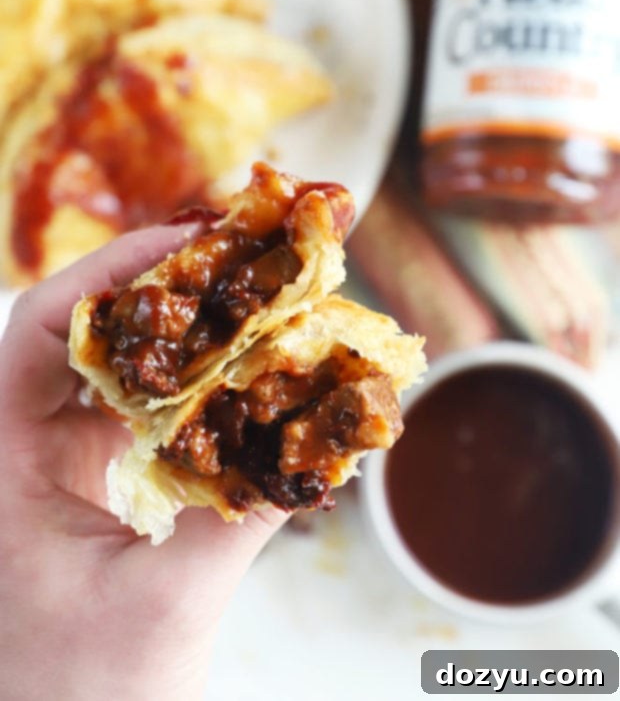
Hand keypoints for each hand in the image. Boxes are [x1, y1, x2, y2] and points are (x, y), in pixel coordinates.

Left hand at [0, 223, 286, 700]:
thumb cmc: (82, 696)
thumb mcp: (166, 605)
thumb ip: (243, 512)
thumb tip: (323, 431)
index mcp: (2, 458)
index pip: (42, 326)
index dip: (114, 271)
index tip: (193, 245)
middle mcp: (24, 442)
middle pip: (91, 328)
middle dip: (169, 286)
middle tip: (246, 255)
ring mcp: (62, 457)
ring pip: (123, 362)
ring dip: (190, 328)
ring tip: (257, 294)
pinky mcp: (100, 473)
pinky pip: (150, 405)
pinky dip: (202, 381)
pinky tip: (252, 368)